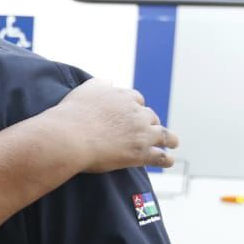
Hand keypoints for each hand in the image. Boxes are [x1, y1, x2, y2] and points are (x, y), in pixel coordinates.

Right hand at [51, 78, 178, 172]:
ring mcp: (141, 134)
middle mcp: (136, 113)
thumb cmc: (73, 114)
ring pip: (163, 135)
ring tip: (173, 142)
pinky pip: (161, 156)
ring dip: (169, 139)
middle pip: (150, 116)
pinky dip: (166, 159)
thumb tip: (110, 82)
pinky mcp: (141, 153)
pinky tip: (168, 161)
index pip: (136, 100)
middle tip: (149, 129)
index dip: (136, 107)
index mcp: (124, 97)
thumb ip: (101, 84)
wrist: (70, 137)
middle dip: (150, 122)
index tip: (134, 113)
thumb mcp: (87, 89)